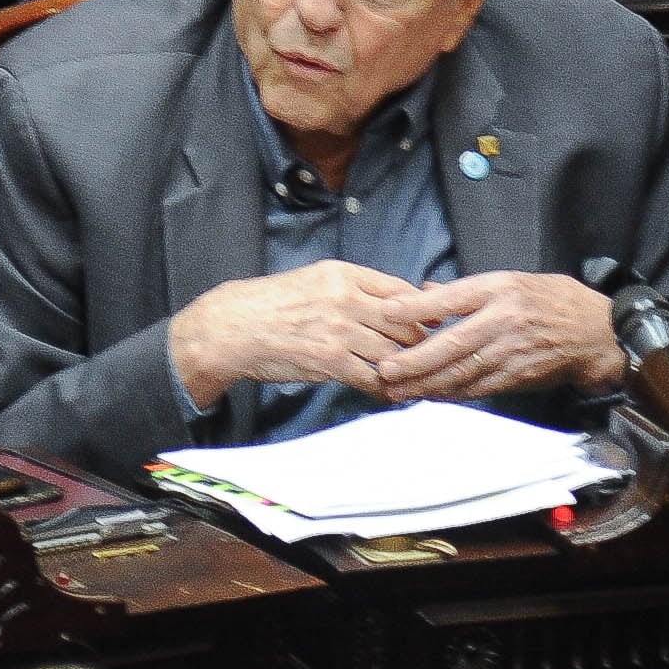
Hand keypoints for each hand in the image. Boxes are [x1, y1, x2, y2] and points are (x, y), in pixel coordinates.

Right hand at [168, 260, 431, 408]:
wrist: (233, 327)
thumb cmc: (273, 304)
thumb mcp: (315, 280)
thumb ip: (353, 289)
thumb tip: (391, 305)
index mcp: (344, 274)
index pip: (401, 290)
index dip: (423, 309)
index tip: (435, 323)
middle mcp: (346, 298)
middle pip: (404, 322)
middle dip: (420, 343)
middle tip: (430, 357)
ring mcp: (339, 330)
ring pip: (392, 351)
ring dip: (405, 369)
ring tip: (413, 380)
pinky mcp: (330, 361)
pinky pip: (371, 377)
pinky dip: (383, 389)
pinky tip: (387, 394)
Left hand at [375, 272, 623, 402]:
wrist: (598, 332)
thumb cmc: (553, 301)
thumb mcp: (513, 281)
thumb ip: (467, 290)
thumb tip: (424, 291)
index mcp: (501, 289)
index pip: (452, 298)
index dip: (417, 306)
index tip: (386, 311)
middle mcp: (505, 319)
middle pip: (452, 343)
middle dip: (415, 360)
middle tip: (385, 370)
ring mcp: (512, 351)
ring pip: (462, 372)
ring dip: (426, 384)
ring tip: (397, 391)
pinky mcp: (519, 376)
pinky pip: (478, 388)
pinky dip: (452, 394)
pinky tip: (430, 397)